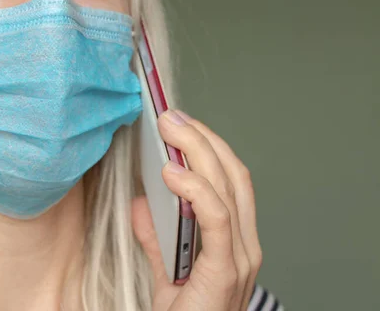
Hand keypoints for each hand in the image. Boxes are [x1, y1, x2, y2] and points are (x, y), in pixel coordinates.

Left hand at [132, 110, 261, 310]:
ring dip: (198, 150)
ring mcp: (240, 254)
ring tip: (170, 128)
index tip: (179, 122)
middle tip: (170, 115)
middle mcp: (245, 241)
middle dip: (202, 137)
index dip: (207, 144)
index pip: (229, 177)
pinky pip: (217, 219)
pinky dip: (197, 190)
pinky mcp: (226, 269)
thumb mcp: (167, 270)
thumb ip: (157, 235)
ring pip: (227, 186)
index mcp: (233, 237)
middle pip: (231, 172)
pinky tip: (171, 173)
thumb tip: (141, 201)